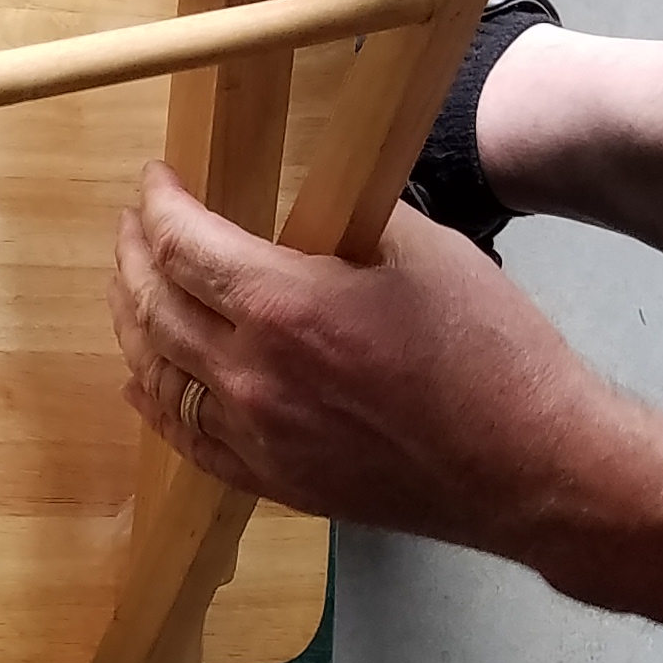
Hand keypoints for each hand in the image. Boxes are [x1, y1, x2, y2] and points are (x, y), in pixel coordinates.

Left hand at [110, 164, 624, 555]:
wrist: (531, 467)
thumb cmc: (494, 355)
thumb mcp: (426, 250)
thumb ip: (349, 219)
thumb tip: (310, 206)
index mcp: (284, 305)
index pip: (182, 244)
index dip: (157, 204)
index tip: (156, 181)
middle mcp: (252, 374)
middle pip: (152, 306)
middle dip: (133, 255)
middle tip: (134, 226)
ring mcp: (256, 436)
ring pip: (157, 373)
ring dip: (132, 322)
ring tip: (131, 288)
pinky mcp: (274, 481)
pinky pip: (187, 439)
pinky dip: (156, 402)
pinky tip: (143, 380)